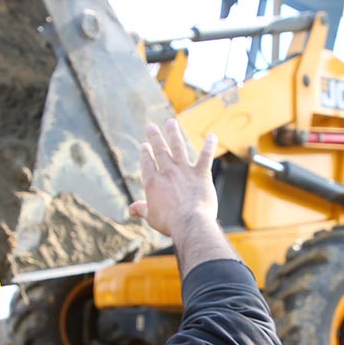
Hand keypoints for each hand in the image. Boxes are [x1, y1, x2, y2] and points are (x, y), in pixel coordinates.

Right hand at [127, 120, 217, 238]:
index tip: (144, 145)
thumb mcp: (151, 217)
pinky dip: (209, 145)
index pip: (147, 163)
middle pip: (159, 150)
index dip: (145, 153)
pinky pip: (205, 156)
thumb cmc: (169, 223)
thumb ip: (142, 209)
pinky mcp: (201, 174)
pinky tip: (212, 136)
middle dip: (155, 137)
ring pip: (178, 147)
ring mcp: (184, 171)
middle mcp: (167, 172)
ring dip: (174, 133)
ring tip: (171, 122)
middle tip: (151, 126)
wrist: (190, 223)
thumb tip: (131, 209)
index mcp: (152, 182)